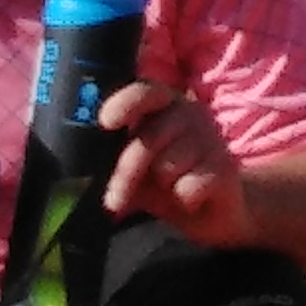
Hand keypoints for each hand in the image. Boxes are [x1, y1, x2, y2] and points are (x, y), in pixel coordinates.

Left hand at [101, 80, 250, 252]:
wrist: (219, 212)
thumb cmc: (171, 184)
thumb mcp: (138, 175)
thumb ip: (115, 165)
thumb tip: (79, 176)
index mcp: (164, 107)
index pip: (145, 94)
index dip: (125, 104)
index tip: (106, 121)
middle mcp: (189, 114)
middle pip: (147, 140)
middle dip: (126, 174)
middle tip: (115, 201)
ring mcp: (211, 138)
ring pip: (167, 166)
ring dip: (162, 188)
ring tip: (171, 191)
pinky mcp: (226, 167)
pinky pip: (189, 185)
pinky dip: (185, 198)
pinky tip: (193, 198)